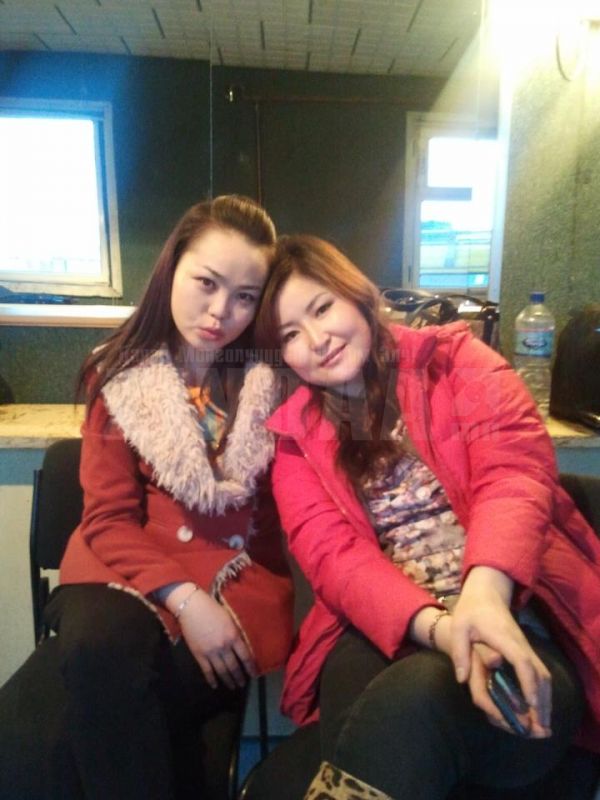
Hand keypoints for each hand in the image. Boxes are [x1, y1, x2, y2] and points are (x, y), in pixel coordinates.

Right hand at [167, 584, 256, 689]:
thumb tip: (242, 645)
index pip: (245, 656)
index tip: (254, 675)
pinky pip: (207, 671)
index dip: (250, 667)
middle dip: (239, 677)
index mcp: (233, 636)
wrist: (192, 607)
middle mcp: (224, 647)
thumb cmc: (213, 609)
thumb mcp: (230, 619)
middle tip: (242, 684)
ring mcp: (211, 652)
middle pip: (234, 666)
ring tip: (233, 687)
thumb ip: (236, 633)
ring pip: (222, 671)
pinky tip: (215, 685)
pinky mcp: (199, 655)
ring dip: (228, 680)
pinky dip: (211, 680)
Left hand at [451, 567, 551, 737]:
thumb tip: (461, 679)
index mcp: (504, 637)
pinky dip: (543, 692)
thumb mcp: (459, 626)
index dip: (528, 682)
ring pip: (544, 675)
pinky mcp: (526, 650)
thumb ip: (460, 651)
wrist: (486, 592)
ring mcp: (526, 647)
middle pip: (539, 673)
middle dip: (542, 701)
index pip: (522, 661)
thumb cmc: (471, 609)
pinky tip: (539, 709)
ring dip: (545, 700)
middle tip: (540, 727)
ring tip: (542, 726)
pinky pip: (540, 673)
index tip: (531, 704)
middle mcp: (520, 643)